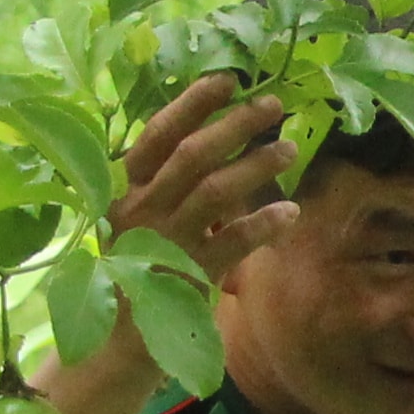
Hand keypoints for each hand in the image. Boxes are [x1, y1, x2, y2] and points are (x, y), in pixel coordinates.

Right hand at [106, 78, 300, 283]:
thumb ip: (173, 178)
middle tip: (273, 105)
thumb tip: (221, 128)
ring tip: (290, 149)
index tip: (226, 80)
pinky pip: (231, 242)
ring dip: (255, 166)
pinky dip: (262, 225)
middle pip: (192, 156)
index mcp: (128, 189)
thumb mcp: (145, 214)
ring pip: (214, 192)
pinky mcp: (190, 275)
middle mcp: (143, 210)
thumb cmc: (144, 260)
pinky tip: (290, 211)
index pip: (157, 136)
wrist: (122, 334)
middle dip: (234, 126)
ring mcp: (166, 242)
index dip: (190, 105)